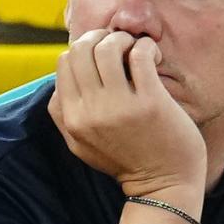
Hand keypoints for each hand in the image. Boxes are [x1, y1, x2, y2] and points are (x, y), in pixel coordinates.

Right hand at [48, 30, 207, 200]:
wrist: (163, 186)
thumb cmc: (126, 159)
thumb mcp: (81, 144)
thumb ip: (64, 114)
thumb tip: (60, 77)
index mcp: (72, 119)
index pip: (64, 62)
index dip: (83, 49)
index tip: (102, 56)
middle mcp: (90, 112)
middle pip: (81, 49)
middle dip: (100, 37)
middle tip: (119, 46)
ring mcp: (119, 107)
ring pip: (107, 46)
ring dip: (123, 39)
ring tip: (135, 50)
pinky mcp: (149, 102)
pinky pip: (139, 54)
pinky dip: (146, 46)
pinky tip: (153, 57)